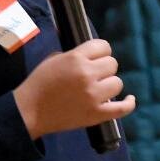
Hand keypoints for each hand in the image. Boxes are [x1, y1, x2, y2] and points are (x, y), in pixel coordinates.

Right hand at [13, 39, 135, 139]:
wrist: (30, 110)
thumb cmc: (39, 83)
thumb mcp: (53, 59)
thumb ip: (74, 53)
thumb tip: (88, 50)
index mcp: (75, 58)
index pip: (103, 46)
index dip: (100, 51)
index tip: (97, 56)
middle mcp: (87, 74)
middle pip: (112, 64)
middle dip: (104, 67)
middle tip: (94, 74)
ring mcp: (93, 95)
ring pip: (118, 83)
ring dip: (109, 84)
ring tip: (98, 88)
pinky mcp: (96, 114)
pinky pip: (123, 108)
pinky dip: (129, 103)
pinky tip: (129, 98)